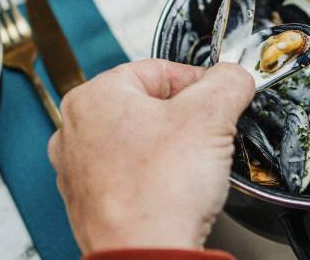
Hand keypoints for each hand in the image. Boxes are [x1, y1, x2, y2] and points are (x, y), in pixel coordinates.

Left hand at [48, 59, 253, 252]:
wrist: (146, 256)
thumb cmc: (159, 193)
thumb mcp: (211, 116)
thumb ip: (229, 81)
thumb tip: (235, 76)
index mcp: (93, 96)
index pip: (160, 69)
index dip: (198, 82)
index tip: (218, 98)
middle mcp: (75, 130)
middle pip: (150, 104)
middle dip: (186, 117)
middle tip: (207, 134)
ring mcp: (79, 169)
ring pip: (142, 139)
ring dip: (173, 146)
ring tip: (191, 165)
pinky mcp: (90, 201)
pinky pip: (132, 173)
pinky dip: (156, 176)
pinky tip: (174, 188)